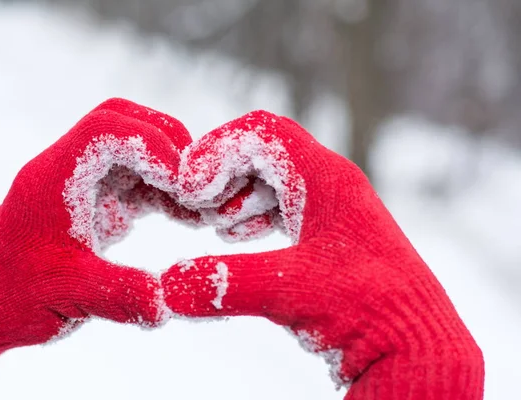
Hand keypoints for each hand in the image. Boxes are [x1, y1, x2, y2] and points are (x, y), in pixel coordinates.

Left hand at [0, 98, 192, 370]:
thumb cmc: (17, 295)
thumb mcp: (67, 296)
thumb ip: (116, 295)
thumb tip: (164, 303)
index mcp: (54, 176)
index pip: (104, 130)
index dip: (151, 145)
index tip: (183, 182)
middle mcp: (70, 168)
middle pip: (122, 123)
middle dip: (167, 144)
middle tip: (198, 183)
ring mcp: (86, 181)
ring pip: (135, 147)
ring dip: (172, 169)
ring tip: (201, 206)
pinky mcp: (100, 198)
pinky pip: (139, 178)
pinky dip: (167, 191)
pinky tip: (188, 217)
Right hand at [162, 111, 483, 398]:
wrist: (416, 344)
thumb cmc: (369, 309)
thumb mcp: (291, 291)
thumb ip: (225, 284)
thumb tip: (167, 288)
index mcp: (326, 177)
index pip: (264, 131)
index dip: (219, 149)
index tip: (191, 187)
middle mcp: (330, 184)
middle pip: (263, 154)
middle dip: (224, 176)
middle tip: (197, 207)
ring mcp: (330, 208)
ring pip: (271, 182)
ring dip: (237, 197)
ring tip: (217, 226)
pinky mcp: (328, 235)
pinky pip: (281, 208)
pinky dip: (253, 216)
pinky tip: (237, 238)